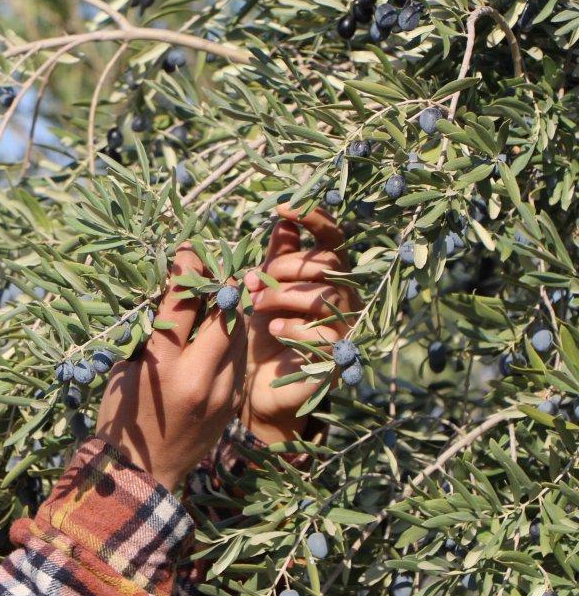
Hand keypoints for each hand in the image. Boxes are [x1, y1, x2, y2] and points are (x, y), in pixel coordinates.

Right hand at [94, 243, 248, 493]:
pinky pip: (240, 361)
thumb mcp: (125, 371)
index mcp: (162, 368)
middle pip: (224, 315)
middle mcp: (198, 378)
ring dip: (231, 314)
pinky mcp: (233, 404)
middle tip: (212, 273)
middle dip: (220, 288)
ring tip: (220, 299)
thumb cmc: (121, 419)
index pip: (183, 304)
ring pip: (240, 336)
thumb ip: (152, 335)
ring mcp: (222, 393)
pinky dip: (231, 342)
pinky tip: (221, 334)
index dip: (188, 271)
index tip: (189, 251)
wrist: (142, 475)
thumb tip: (173, 295)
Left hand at [240, 204, 361, 443]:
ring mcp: (345, 328)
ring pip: (324, 296)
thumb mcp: (263, 291)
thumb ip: (276, 258)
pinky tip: (271, 330)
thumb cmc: (261, 334)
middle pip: (326, 265)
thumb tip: (283, 220)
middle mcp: (344, 298)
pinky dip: (291, 327)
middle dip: (284, 268)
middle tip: (251, 282)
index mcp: (327, 276)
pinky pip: (323, 334)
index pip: (333, 238)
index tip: (283, 208)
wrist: (257, 388)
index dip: (313, 218)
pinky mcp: (337, 359)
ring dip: (283, 295)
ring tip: (256, 305)